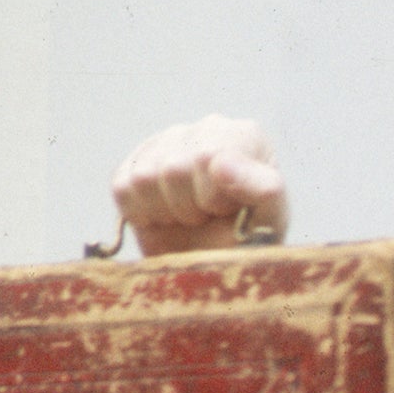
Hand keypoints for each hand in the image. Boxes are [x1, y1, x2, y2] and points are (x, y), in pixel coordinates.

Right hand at [110, 114, 289, 255]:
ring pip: (144, 178)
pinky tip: (166, 217)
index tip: (226, 212)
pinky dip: (142, 215)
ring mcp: (166, 142)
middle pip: (173, 168)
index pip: (208, 156)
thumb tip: (219, 163)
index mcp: (244, 135)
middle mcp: (205, 128)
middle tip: (207, 218)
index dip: (212, 198)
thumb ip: (263, 189)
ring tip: (190, 218)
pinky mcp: (133, 163)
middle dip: (190, 208)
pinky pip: (123, 189)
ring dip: (167, 212)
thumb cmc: (250, 240)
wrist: (217, 264)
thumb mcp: (271, 222)